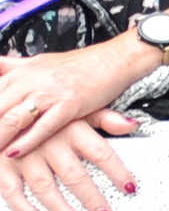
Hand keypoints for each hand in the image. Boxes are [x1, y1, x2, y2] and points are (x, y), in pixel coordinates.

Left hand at [0, 37, 152, 165]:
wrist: (114, 59)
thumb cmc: (79, 65)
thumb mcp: (38, 61)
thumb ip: (10, 67)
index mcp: (20, 72)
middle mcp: (31, 81)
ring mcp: (50, 93)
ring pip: (13, 118)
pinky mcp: (70, 105)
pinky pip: (43, 126)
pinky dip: (26, 140)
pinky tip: (14, 151)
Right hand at [3, 110, 142, 210]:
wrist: (1, 102)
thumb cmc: (45, 108)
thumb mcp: (76, 106)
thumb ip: (104, 117)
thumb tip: (133, 125)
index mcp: (71, 128)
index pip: (102, 154)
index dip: (118, 173)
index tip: (130, 188)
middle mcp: (49, 143)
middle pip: (75, 176)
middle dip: (92, 199)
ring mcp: (25, 155)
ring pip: (45, 187)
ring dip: (60, 208)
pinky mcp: (2, 163)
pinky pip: (10, 189)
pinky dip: (21, 206)